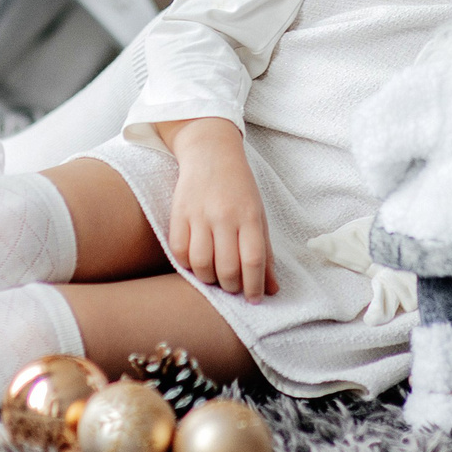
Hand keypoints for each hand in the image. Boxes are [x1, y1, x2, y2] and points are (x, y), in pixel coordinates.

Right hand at [159, 118, 277, 301]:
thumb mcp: (259, 215)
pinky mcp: (178, 213)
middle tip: (233, 287)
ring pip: (201, 264)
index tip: (254, 299)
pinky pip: (179, 251)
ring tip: (215, 277)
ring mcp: (199, 214)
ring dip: (209, 279)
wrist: (210, 151)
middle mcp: (224, 216)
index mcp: (249, 215)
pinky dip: (187, 265)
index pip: (253, 260)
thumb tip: (273, 289)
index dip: (254, 286)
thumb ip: (265, 253)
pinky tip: (196, 262)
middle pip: (227, 267)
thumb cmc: (239, 187)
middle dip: (231, 287)